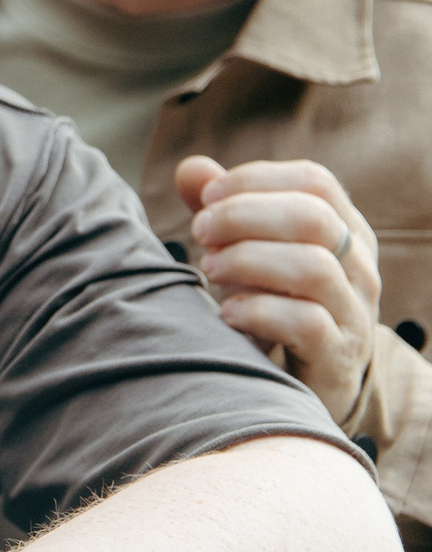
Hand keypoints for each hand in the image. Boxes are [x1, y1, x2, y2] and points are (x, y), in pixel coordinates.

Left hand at [179, 157, 380, 420]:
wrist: (301, 383)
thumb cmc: (270, 301)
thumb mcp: (246, 249)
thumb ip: (221, 208)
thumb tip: (190, 168)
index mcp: (346, 230)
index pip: (315, 181)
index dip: (255, 180)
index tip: (207, 197)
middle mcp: (360, 267)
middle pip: (313, 217)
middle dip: (242, 217)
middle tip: (200, 233)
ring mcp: (355, 314)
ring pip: (312, 268)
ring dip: (245, 261)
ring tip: (210, 271)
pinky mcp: (338, 357)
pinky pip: (306, 323)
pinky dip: (257, 311)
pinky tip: (227, 313)